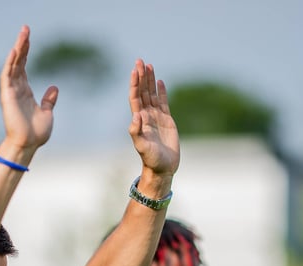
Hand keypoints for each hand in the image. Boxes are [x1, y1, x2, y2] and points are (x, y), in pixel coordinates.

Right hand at [0, 26, 58, 150]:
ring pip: (13, 64)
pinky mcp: (7, 95)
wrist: (28, 144)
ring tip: (23, 34)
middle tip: (25, 28)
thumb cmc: (36, 133)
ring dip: (17, 49)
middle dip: (21, 45)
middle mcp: (17, 88)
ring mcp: (11, 91)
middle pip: (18, 61)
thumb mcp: (47, 113)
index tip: (28, 37)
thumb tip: (54, 87)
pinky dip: (11, 62)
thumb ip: (49, 100)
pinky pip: (7, 75)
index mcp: (25, 91)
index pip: (23, 66)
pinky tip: (16, 50)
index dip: (26, 51)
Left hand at [127, 59, 179, 176]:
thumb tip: (136, 116)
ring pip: (152, 94)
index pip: (136, 97)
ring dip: (150, 80)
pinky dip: (161, 91)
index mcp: (139, 120)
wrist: (163, 168)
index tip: (135, 70)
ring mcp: (156, 117)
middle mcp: (146, 116)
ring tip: (149, 66)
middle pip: (143, 92)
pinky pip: (163, 102)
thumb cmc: (151, 159)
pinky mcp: (167, 120)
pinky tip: (160, 81)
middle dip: (141, 76)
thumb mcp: (142, 147)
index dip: (135, 83)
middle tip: (140, 61)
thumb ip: (136, 132)